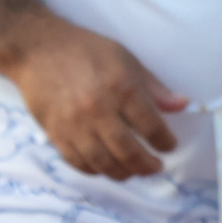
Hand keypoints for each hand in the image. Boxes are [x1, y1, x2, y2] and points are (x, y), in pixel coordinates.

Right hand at [4, 16, 187, 177]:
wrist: (39, 50)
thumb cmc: (87, 50)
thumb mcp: (127, 59)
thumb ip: (154, 87)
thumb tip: (182, 105)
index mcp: (122, 88)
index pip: (151, 125)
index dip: (164, 140)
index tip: (170, 146)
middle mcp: (98, 110)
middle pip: (127, 150)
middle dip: (146, 164)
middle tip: (155, 167)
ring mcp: (74, 125)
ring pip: (102, 162)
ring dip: (122, 173)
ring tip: (133, 172)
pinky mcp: (55, 134)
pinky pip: (77, 162)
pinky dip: (94, 170)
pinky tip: (105, 168)